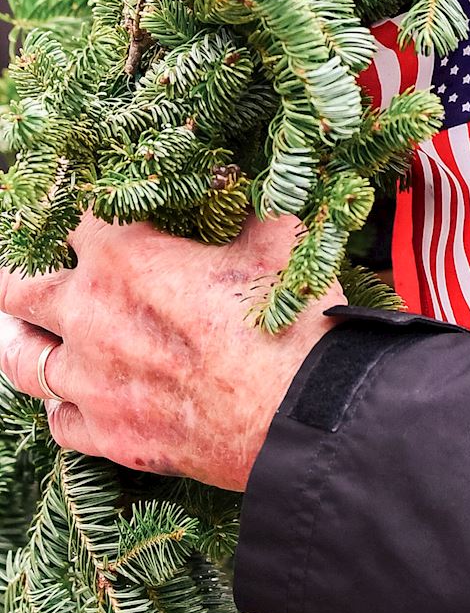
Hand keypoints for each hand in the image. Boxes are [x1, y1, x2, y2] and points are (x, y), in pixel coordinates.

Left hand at [0, 212, 344, 489]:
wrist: (299, 412)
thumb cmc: (287, 317)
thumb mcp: (275, 235)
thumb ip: (239, 202)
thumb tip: (228, 175)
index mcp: (123, 257)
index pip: (70, 218)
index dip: (72, 205)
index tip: (79, 205)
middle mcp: (89, 317)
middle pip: (18, 287)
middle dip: (17, 270)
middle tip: (20, 264)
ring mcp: (90, 383)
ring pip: (20, 359)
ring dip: (18, 337)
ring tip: (19, 327)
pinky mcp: (106, 437)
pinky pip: (57, 420)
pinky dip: (59, 404)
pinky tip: (68, 396)